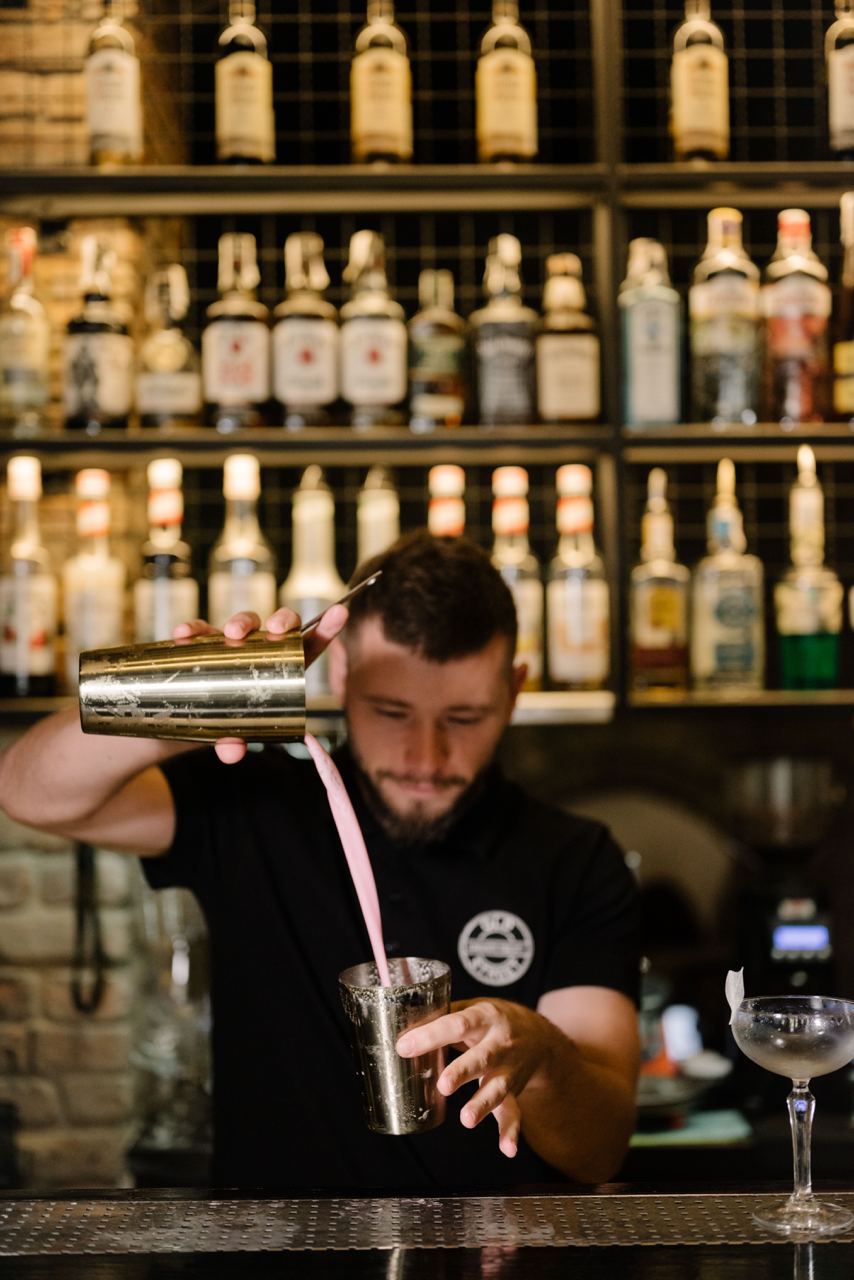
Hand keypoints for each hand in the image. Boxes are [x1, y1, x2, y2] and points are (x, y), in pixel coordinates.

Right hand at [171, 602, 347, 765]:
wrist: (187, 721)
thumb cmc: (226, 725)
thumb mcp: (232, 736)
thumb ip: (234, 742)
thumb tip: (231, 751)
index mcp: (283, 670)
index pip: (310, 646)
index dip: (327, 628)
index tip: (340, 612)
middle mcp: (262, 651)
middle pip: (282, 625)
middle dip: (282, 620)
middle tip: (275, 630)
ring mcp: (234, 644)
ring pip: (246, 622)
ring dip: (241, 622)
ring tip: (231, 633)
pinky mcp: (204, 643)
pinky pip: (201, 630)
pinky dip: (194, 629)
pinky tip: (184, 634)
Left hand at [397, 998, 548, 1158]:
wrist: (539, 1037)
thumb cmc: (493, 1021)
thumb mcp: (474, 1008)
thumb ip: (444, 1016)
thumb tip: (403, 1024)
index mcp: (484, 1018)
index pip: (457, 1024)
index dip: (431, 1035)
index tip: (405, 1047)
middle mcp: (499, 1044)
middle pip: (481, 1058)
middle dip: (462, 1072)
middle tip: (443, 1086)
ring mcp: (509, 1070)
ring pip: (497, 1088)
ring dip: (483, 1105)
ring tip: (467, 1119)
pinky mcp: (514, 1092)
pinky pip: (514, 1112)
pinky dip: (511, 1132)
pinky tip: (507, 1149)